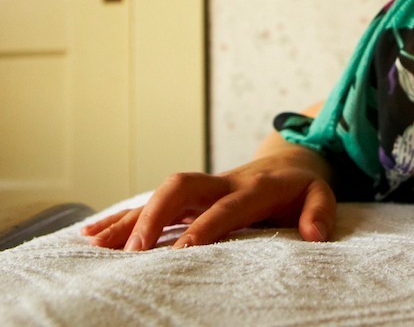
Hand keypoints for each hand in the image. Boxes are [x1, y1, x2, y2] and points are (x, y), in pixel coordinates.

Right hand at [80, 146, 335, 250]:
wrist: (288, 161)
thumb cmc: (302, 187)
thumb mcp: (322, 195)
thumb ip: (320, 213)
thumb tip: (316, 236)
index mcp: (254, 187)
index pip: (225, 207)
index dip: (204, 227)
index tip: (181, 252)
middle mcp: (221, 182)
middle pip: (180, 187)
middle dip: (155, 217)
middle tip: (133, 253)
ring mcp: (200, 187)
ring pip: (157, 195)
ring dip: (128, 219)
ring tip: (97, 247)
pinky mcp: (186, 196)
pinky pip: (149, 203)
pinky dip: (120, 217)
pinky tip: (91, 234)